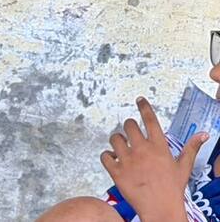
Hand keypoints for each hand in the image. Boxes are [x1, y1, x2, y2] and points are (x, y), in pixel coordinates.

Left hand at [102, 97, 204, 221]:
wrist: (160, 208)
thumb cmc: (172, 189)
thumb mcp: (183, 167)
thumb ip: (191, 148)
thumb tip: (203, 135)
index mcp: (159, 147)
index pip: (150, 119)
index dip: (144, 107)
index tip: (140, 99)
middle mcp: (142, 149)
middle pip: (128, 125)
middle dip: (129, 127)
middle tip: (131, 134)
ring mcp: (127, 159)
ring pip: (114, 138)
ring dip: (117, 141)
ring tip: (122, 148)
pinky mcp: (115, 170)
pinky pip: (104, 155)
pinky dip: (107, 156)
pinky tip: (114, 160)